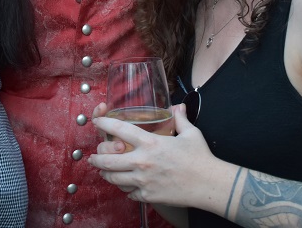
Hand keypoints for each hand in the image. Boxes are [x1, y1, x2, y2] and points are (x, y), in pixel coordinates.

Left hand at [89, 105, 222, 207]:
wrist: (209, 184)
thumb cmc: (201, 157)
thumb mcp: (191, 133)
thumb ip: (180, 119)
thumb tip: (178, 107)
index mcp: (151, 143)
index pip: (119, 130)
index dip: (104, 124)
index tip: (97, 122)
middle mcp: (142, 161)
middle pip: (108, 161)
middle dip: (96, 159)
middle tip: (92, 158)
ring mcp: (144, 180)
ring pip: (114, 179)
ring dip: (106, 175)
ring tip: (103, 173)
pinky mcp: (148, 195)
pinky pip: (129, 193)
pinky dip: (126, 189)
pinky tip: (127, 186)